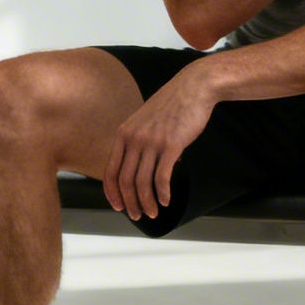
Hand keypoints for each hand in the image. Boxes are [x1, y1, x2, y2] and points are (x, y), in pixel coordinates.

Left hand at [103, 67, 215, 220]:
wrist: (193, 87)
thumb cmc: (173, 105)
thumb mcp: (145, 120)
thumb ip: (138, 140)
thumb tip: (142, 166)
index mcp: (124, 134)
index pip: (110, 171)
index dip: (112, 193)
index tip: (119, 206)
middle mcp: (134, 139)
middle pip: (125, 181)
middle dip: (130, 203)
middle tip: (138, 216)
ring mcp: (151, 142)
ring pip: (142, 183)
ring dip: (147, 203)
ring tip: (154, 213)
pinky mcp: (171, 145)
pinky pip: (162, 177)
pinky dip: (162, 193)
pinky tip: (167, 200)